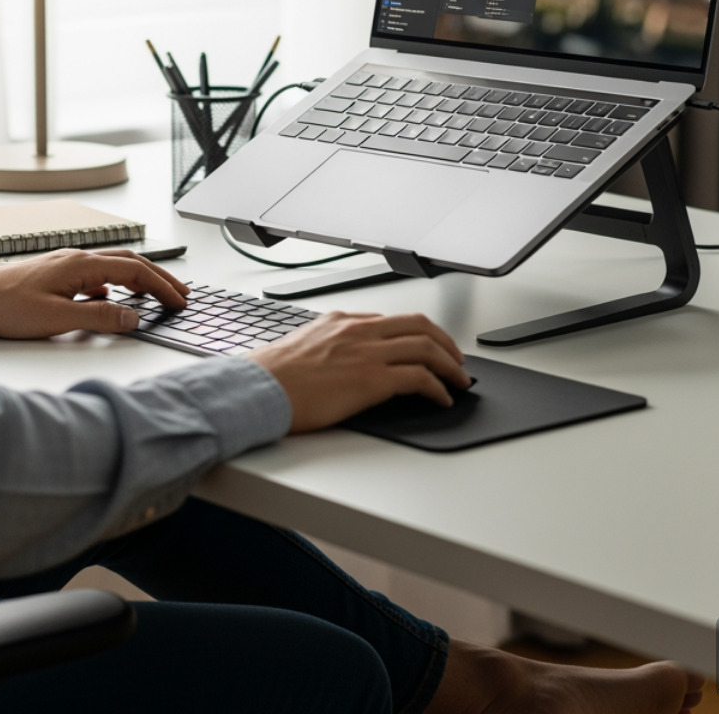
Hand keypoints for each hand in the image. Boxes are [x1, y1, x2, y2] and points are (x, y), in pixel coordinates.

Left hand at [0, 249, 188, 338]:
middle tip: (181, 293)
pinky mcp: (55, 274)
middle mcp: (76, 258)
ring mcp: (65, 264)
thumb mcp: (58, 319)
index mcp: (81, 265)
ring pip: (113, 266)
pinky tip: (111, 297)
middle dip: (159, 278)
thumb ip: (99, 318)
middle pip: (129, 262)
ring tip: (156, 293)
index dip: (161, 286)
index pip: (134, 271)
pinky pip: (95, 273)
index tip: (180, 300)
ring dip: (138, 278)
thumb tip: (133, 318)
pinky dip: (115, 282)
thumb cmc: (7, 307)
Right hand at [249, 311, 468, 432]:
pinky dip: (438, 388)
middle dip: (445, 342)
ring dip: (451, 365)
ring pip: (427, 347)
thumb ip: (330, 346)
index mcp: (341, 320)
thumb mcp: (303, 347)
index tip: (428, 345)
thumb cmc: (271, 377)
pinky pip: (420, 378)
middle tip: (456, 360)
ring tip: (459, 381)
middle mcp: (358, 330)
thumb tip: (344, 363)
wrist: (258, 389)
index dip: (418, 333)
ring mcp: (367, 353)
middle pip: (419, 325)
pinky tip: (442, 399)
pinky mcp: (371, 379)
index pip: (392, 320)